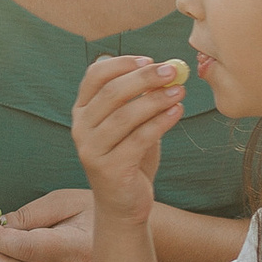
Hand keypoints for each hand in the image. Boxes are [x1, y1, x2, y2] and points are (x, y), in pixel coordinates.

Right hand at [70, 53, 189, 226]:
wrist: (123, 203)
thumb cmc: (130, 157)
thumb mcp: (131, 124)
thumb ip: (140, 99)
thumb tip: (165, 70)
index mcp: (82, 110)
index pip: (95, 76)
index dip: (122, 63)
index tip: (150, 58)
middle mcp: (80, 128)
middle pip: (111, 93)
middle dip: (144, 78)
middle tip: (172, 71)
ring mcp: (91, 150)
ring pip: (125, 116)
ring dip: (156, 100)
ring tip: (180, 92)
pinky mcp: (108, 169)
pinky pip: (138, 139)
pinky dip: (160, 122)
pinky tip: (177, 112)